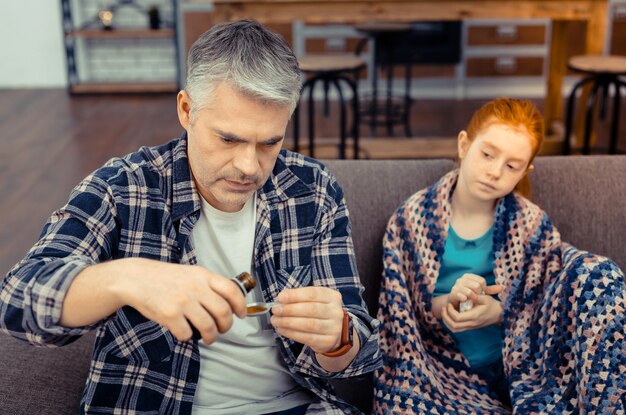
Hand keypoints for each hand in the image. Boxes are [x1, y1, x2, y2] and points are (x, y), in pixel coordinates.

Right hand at [119, 259, 246, 343]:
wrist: (135, 278)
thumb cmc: (164, 277)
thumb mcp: (190, 273)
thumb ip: (207, 284)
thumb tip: (228, 302)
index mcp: (203, 275)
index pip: (231, 290)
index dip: (240, 305)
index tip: (241, 314)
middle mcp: (196, 287)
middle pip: (223, 312)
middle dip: (226, 326)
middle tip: (223, 329)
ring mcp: (183, 301)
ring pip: (208, 326)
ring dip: (211, 336)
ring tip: (209, 338)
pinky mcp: (170, 315)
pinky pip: (187, 334)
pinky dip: (188, 337)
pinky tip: (184, 332)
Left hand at [269, 286, 343, 353]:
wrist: (333, 331)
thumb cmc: (319, 312)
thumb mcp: (314, 300)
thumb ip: (299, 297)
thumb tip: (281, 298)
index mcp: (332, 297)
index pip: (313, 294)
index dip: (295, 295)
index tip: (280, 298)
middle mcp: (336, 311)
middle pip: (311, 309)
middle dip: (290, 309)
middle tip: (275, 310)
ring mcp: (334, 327)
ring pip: (309, 324)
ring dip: (288, 322)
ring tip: (276, 320)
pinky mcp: (328, 341)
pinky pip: (307, 338)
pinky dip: (292, 333)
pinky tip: (282, 330)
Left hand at [441, 293, 502, 332]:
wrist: (499, 314)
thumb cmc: (492, 305)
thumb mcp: (485, 298)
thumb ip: (475, 296)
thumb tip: (467, 293)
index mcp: (474, 316)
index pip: (457, 318)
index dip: (450, 311)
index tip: (449, 304)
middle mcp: (472, 324)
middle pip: (453, 326)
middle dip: (445, 317)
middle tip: (444, 308)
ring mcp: (471, 327)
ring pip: (454, 329)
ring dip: (447, 322)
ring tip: (445, 312)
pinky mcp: (470, 327)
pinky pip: (457, 329)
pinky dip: (451, 324)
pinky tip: (450, 316)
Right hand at [448, 273, 500, 308]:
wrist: (455, 302)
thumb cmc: (468, 296)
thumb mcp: (480, 292)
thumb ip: (489, 290)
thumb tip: (501, 288)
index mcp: (468, 276)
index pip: (481, 281)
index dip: (483, 289)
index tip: (481, 293)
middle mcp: (461, 279)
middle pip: (476, 285)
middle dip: (478, 293)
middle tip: (477, 298)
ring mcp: (456, 286)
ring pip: (469, 291)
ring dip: (473, 297)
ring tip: (472, 300)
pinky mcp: (452, 293)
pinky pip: (461, 295)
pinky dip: (465, 298)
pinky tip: (466, 301)